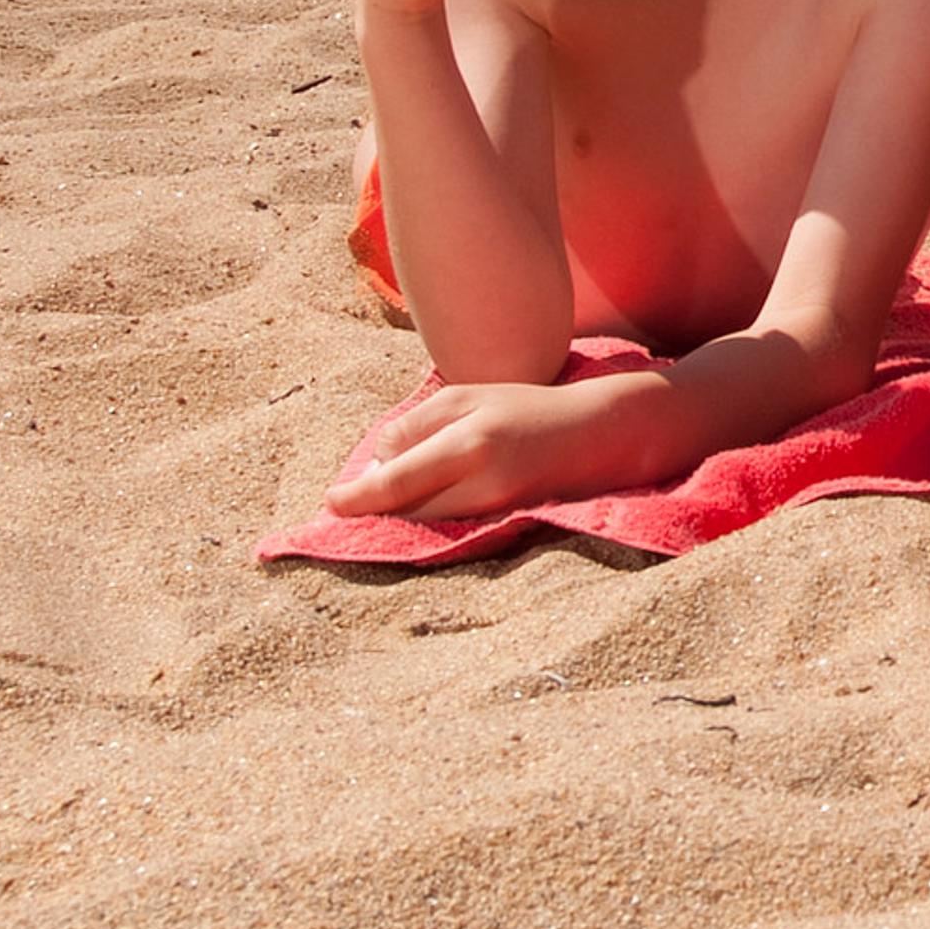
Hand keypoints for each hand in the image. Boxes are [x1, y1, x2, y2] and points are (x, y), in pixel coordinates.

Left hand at [323, 372, 657, 519]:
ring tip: (386, 502)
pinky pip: (452, 530)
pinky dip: (429, 522)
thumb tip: (376, 464)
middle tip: (348, 503)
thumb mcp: (467, 398)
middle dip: (374, 508)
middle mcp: (482, 482)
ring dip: (400, 516)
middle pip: (406, 511)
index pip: (396, 482)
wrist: (599, 436)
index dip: (357, 497)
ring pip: (426, 525)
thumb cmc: (527, 408)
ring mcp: (497, 509)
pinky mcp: (507, 526)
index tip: (330, 502)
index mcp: (468, 443)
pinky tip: (423, 510)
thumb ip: (415, 427)